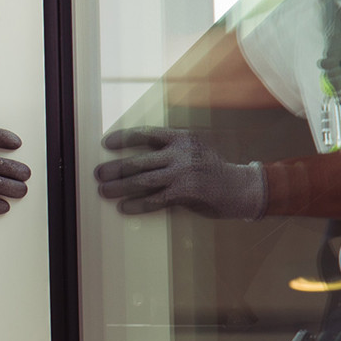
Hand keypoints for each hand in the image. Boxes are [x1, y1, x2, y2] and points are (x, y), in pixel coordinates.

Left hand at [95, 127, 265, 218]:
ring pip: (143, 180)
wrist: (242, 188)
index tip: (106, 143)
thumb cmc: (212, 169)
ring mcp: (184, 173)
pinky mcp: (186, 193)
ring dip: (120, 187)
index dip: (123, 138)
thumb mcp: (194, 150)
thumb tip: (135, 158)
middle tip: (98, 173)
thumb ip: (170, 151)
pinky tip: (124, 207)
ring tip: (104, 191)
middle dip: (115, 168)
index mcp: (182, 138)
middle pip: (139, 160)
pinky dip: (137, 204)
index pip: (146, 133)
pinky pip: (154, 199)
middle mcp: (181, 152)